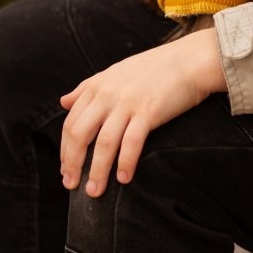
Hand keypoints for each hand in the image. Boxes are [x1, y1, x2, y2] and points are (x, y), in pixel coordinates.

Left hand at [59, 25, 225, 196]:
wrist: (189, 60)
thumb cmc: (153, 68)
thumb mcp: (114, 73)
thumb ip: (87, 88)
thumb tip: (63, 101)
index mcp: (96, 86)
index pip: (70, 123)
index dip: (65, 151)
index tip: (66, 170)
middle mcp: (107, 94)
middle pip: (79, 134)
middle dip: (73, 164)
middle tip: (72, 185)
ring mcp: (128, 103)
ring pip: (104, 143)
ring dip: (97, 171)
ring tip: (94, 191)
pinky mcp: (149, 111)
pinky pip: (132, 142)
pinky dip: (126, 163)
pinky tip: (123, 178)